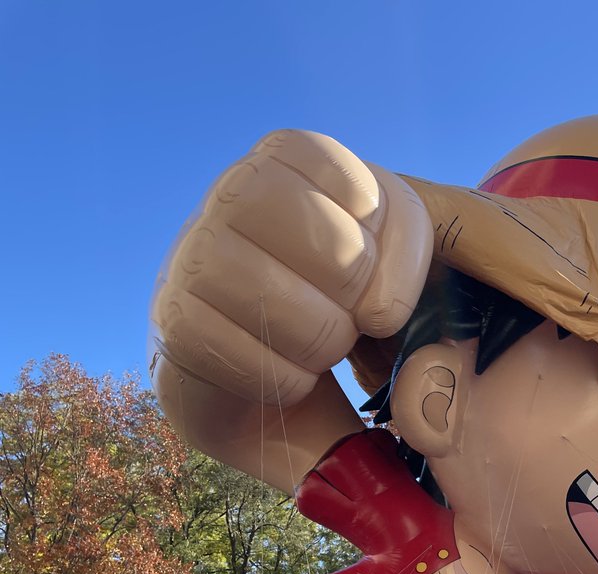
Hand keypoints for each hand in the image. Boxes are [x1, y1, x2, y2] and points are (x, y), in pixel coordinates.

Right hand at [150, 129, 433, 407]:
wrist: (283, 373)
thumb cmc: (347, 297)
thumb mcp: (397, 256)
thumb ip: (414, 255)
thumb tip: (379, 314)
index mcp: (289, 160)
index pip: (367, 192)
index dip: (392, 250)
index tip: (376, 269)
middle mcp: (232, 192)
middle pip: (331, 244)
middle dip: (356, 295)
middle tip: (350, 313)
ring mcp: (192, 254)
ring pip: (281, 302)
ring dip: (321, 342)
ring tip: (320, 345)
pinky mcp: (175, 323)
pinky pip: (251, 360)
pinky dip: (286, 380)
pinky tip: (287, 373)